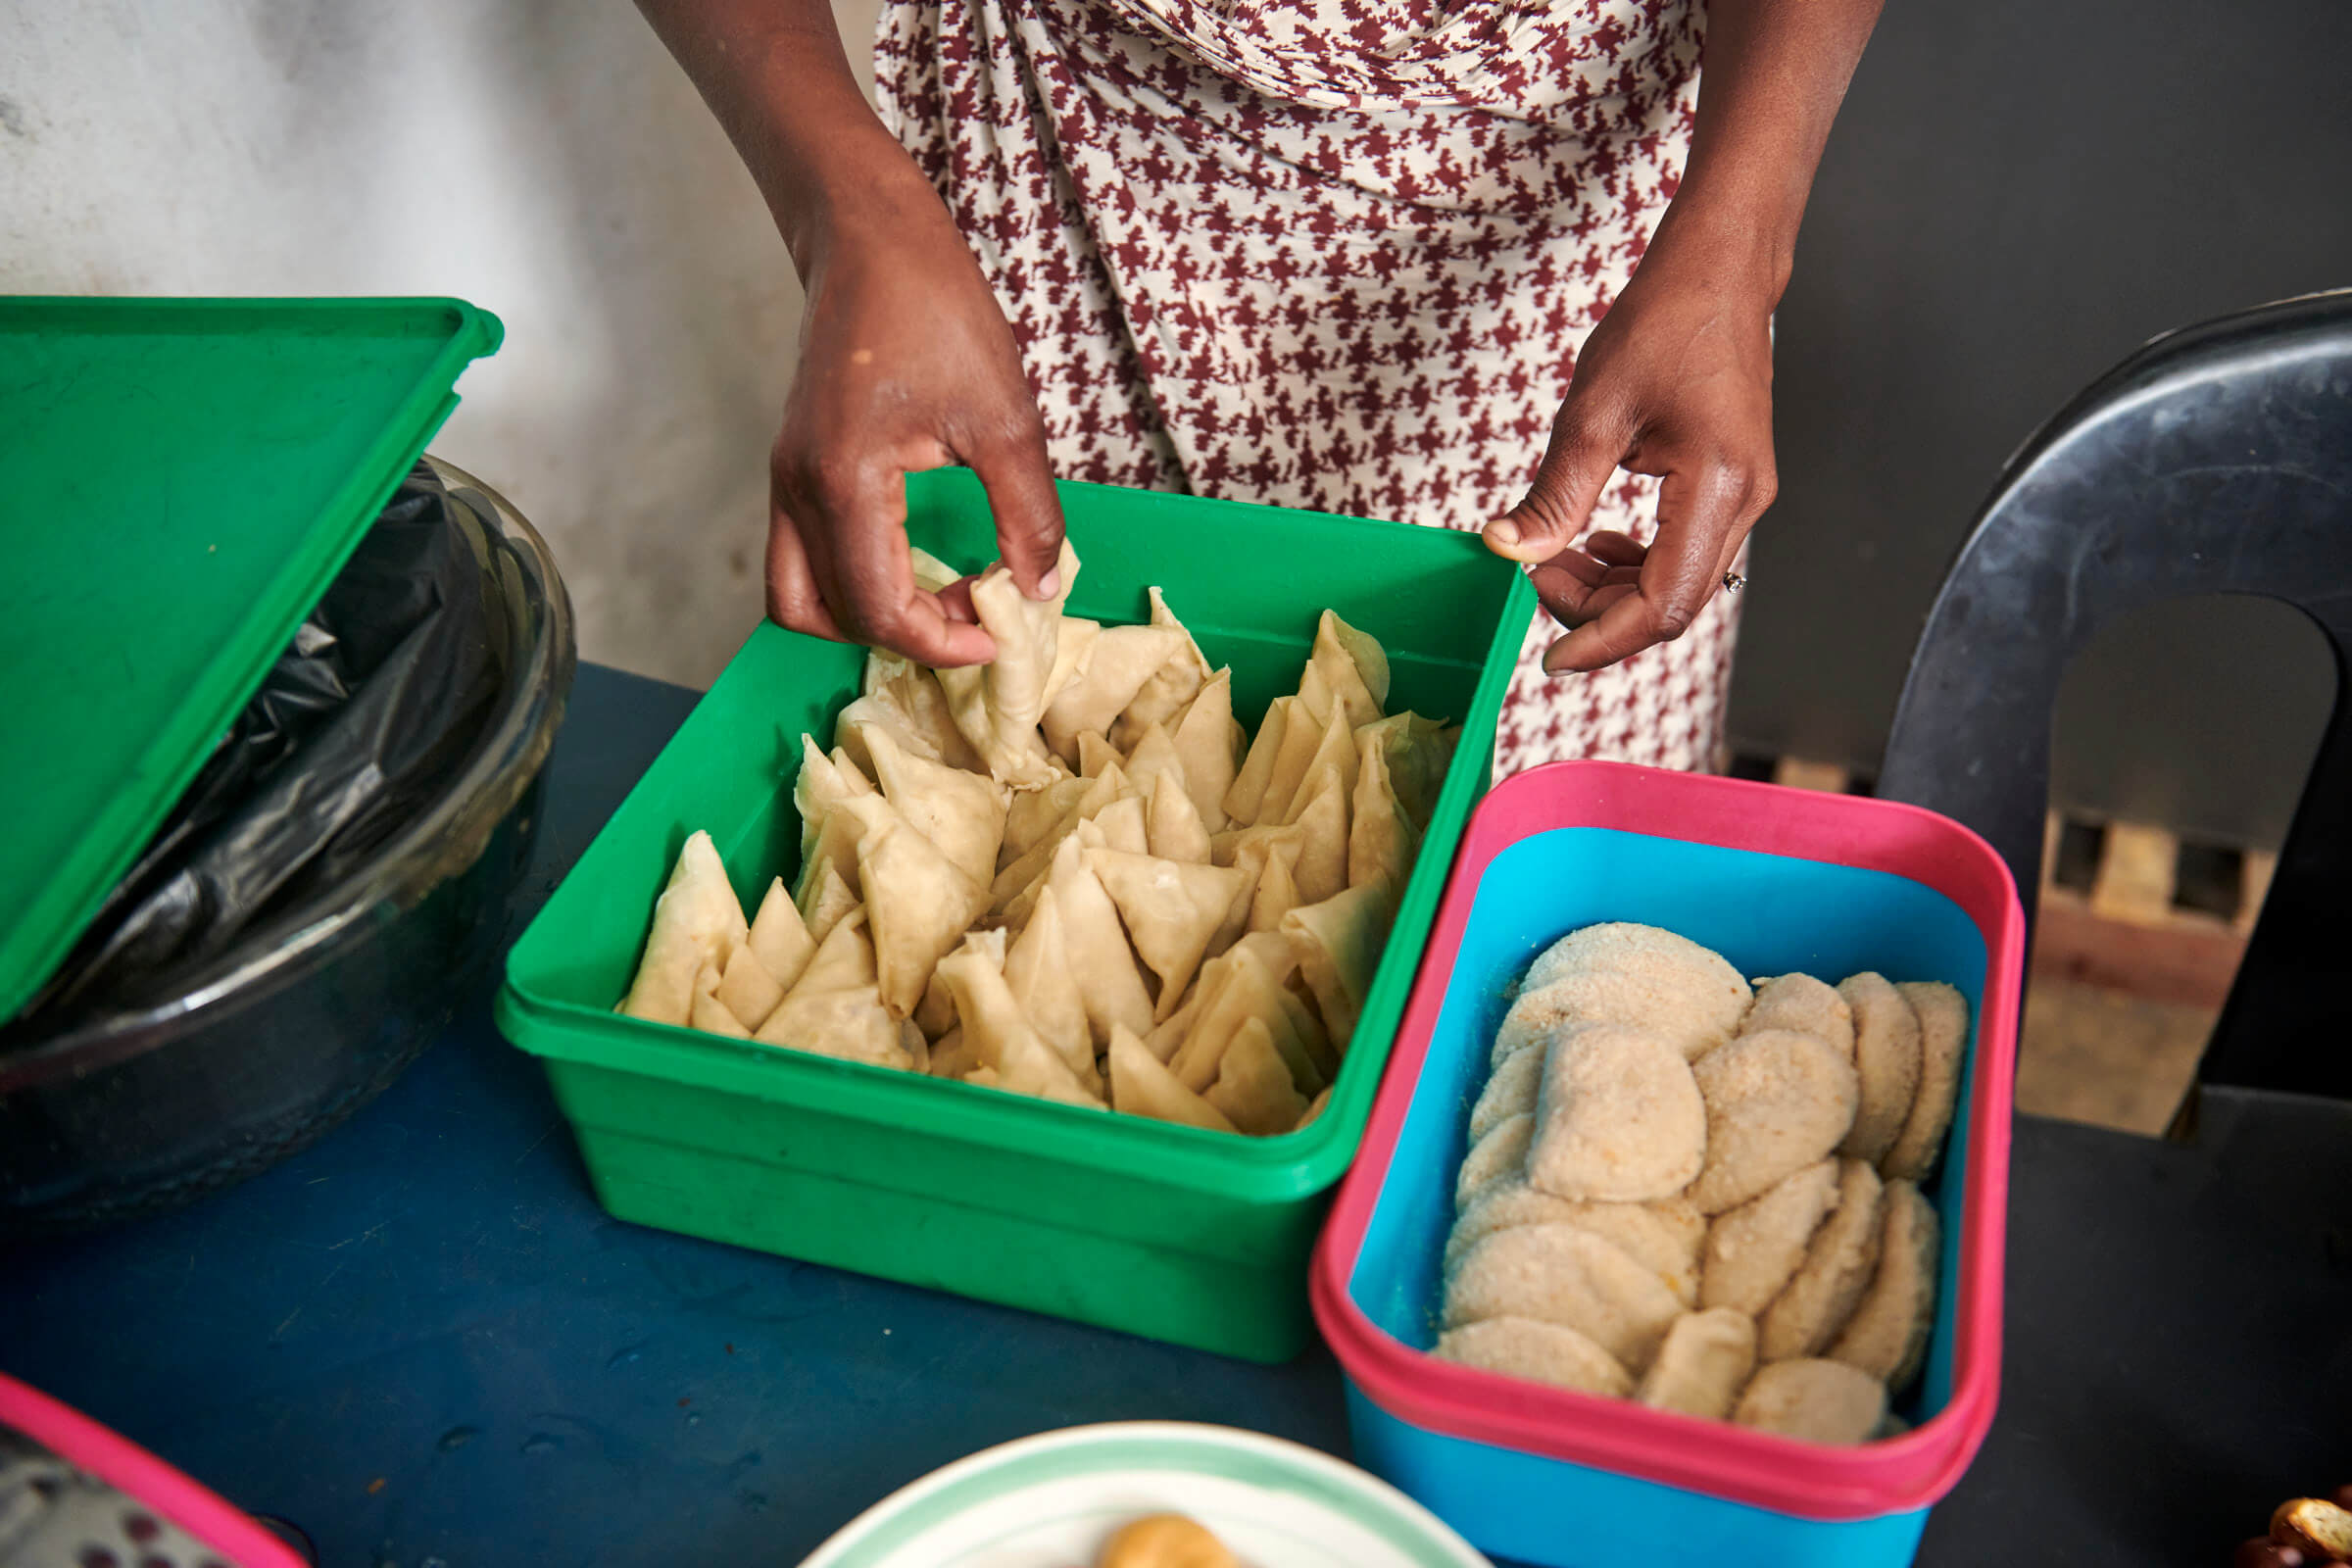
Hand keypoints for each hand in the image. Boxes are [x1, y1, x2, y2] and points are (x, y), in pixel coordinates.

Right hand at [769, 174, 1063, 664]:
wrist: (871, 235)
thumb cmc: (933, 308)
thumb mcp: (1005, 417)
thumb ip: (1026, 514)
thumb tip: (1038, 589)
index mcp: (844, 481)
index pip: (878, 608)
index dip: (939, 643)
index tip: (996, 634)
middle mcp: (797, 488)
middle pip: (828, 615)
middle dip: (905, 636)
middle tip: (972, 618)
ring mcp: (786, 477)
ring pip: (799, 595)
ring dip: (863, 616)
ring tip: (937, 601)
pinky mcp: (793, 464)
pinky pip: (803, 555)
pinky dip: (850, 581)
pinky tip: (913, 563)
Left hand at [1483, 231, 1778, 672]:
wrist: (1721, 273)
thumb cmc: (1665, 322)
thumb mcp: (1593, 411)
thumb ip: (1554, 494)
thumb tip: (1509, 551)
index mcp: (1716, 487)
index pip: (1662, 605)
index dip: (1601, 640)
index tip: (1549, 657)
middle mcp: (1745, 503)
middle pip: (1671, 607)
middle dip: (1596, 612)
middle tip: (1535, 575)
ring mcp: (1744, 499)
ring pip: (1676, 587)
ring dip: (1611, 589)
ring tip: (1555, 555)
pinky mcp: (1731, 490)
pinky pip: (1681, 555)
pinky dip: (1631, 564)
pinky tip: (1593, 539)